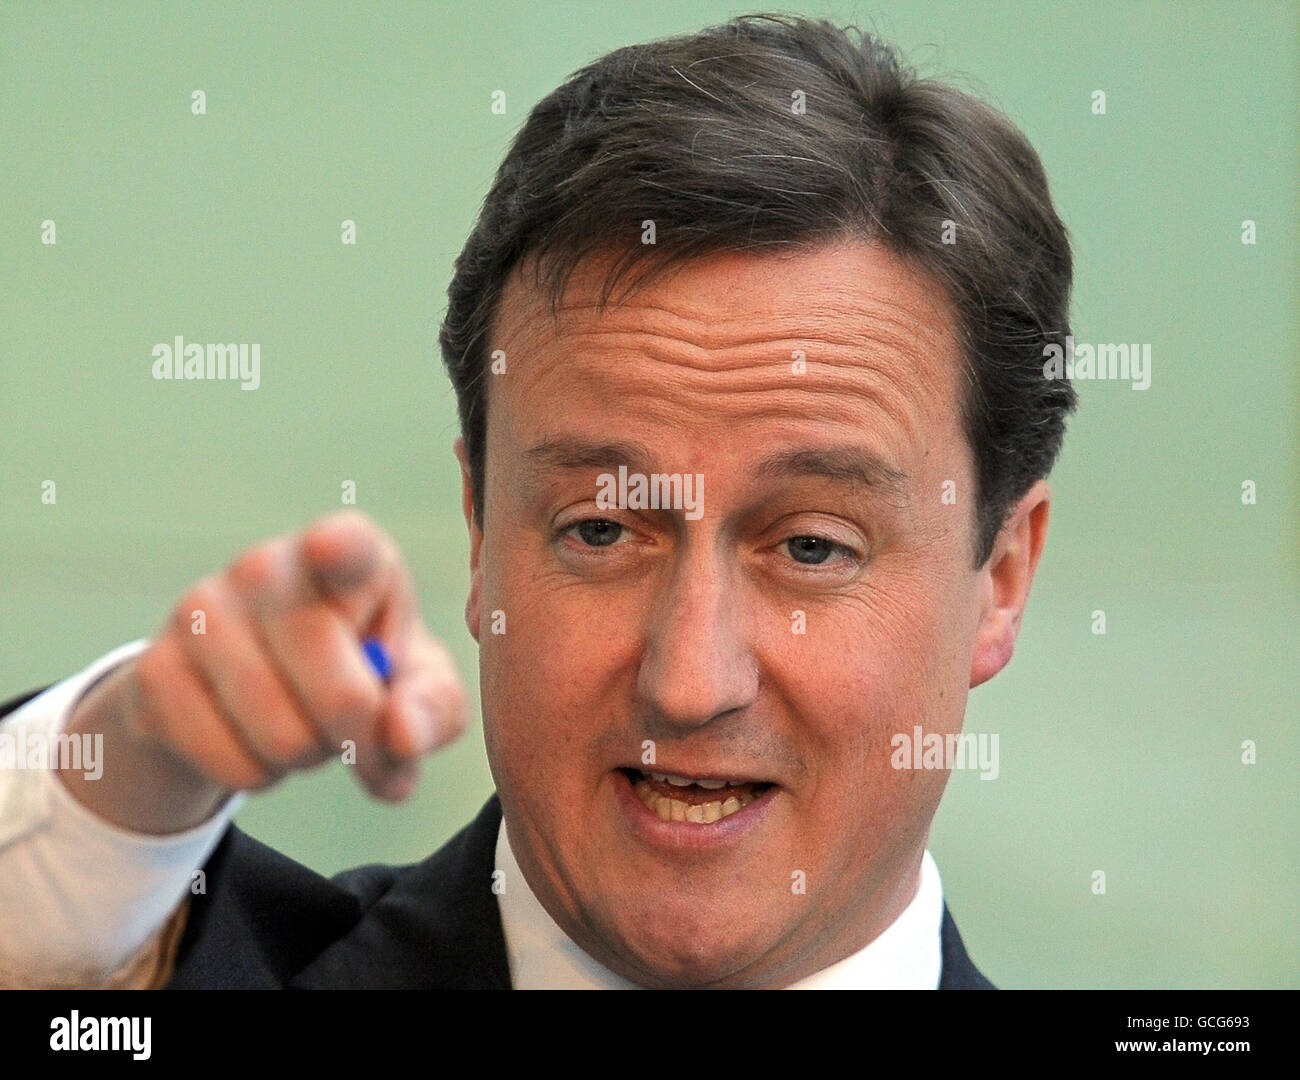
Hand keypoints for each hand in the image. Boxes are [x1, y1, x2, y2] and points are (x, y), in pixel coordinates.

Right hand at [61, 510, 466, 832]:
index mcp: (351, 553)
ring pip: (283, 737)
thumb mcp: (417, 688)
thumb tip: (399, 735)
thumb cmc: (364, 671)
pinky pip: (229, 761)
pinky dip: (257, 776)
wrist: (254, 687)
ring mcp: (202, 611)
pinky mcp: (154, 668)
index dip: (336, 548)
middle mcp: (270, 566)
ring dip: (307, 760)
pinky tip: (254, 738)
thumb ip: (432, 711)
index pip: (344, 543)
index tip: (328, 547)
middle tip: (356, 734)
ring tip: (304, 725)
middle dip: (360, 741)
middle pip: (340, 693)